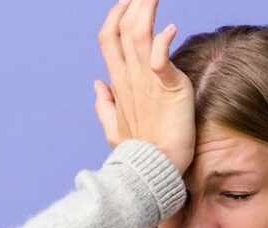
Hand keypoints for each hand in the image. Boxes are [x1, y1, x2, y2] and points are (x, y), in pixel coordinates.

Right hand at [93, 0, 196, 173]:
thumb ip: (104, 105)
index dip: (115, 15)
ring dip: (146, 9)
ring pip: (139, 33)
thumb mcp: (115, 128)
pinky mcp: (168, 88)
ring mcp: (146, 81)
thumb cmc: (137, 153)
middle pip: (123, 28)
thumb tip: (97, 85)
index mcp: (117, 82)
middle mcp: (129, 77)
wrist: (153, 171)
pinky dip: (163, 41)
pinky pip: (160, 58)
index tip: (126, 2)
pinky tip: (170, 29)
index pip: (110, 38)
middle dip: (132, 3)